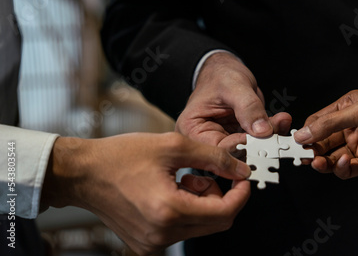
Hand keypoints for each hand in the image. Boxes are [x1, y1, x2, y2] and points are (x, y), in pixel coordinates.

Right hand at [41, 132, 251, 254]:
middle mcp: (162, 234)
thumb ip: (213, 157)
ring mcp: (153, 243)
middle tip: (207, 174)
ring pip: (200, 226)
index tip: (241, 177)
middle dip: (221, 196)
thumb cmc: (120, 157)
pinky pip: (182, 230)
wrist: (83, 174)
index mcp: (169, 211)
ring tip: (184, 179)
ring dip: (203, 202)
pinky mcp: (147, 243)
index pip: (225, 212)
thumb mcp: (173, 146)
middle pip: (216, 223)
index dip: (241, 194)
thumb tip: (240, 169)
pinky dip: (188, 211)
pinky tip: (172, 191)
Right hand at [175, 52, 291, 149]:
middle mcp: (207, 140)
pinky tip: (280, 121)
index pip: (217, 148)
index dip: (240, 145)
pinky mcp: (241, 137)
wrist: (225, 70)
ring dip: (269, 137)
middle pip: (235, 153)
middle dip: (258, 143)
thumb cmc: (220, 75)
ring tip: (280, 122)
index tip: (259, 138)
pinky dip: (272, 132)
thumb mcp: (233, 86)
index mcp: (193, 131)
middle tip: (275, 130)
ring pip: (250, 149)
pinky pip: (258, 141)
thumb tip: (262, 131)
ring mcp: (226, 140)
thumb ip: (248, 108)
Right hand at [294, 90, 357, 178]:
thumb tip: (303, 133)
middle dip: (312, 150)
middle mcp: (351, 127)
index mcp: (346, 108)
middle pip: (322, 142)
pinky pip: (348, 169)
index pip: (318, 121)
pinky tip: (346, 163)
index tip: (297, 142)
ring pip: (332, 157)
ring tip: (320, 163)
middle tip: (304, 157)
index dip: (307, 132)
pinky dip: (342, 169)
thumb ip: (329, 123)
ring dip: (324, 161)